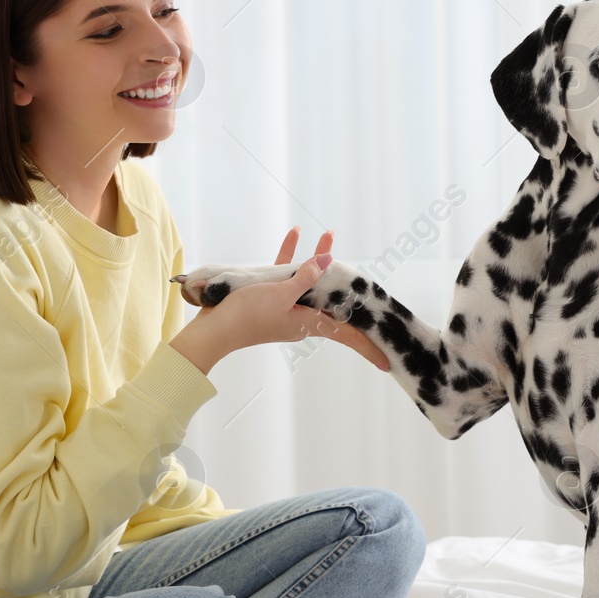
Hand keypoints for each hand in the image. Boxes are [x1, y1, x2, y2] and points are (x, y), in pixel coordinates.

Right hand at [172, 227, 390, 372]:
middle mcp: (301, 317)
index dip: (367, 348)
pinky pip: (284, 274)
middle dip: (345, 284)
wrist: (212, 329)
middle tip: (362, 272)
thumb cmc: (247, 316)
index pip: (347, 335)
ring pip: (308, 281)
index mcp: (309, 323)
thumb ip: (306, 277)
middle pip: (331, 300)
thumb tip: (328, 262)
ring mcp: (284, 306)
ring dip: (317, 259)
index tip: (386, 363)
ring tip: (328, 234)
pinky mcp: (266, 296)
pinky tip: (294, 233)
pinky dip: (290, 256)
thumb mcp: (281, 294)